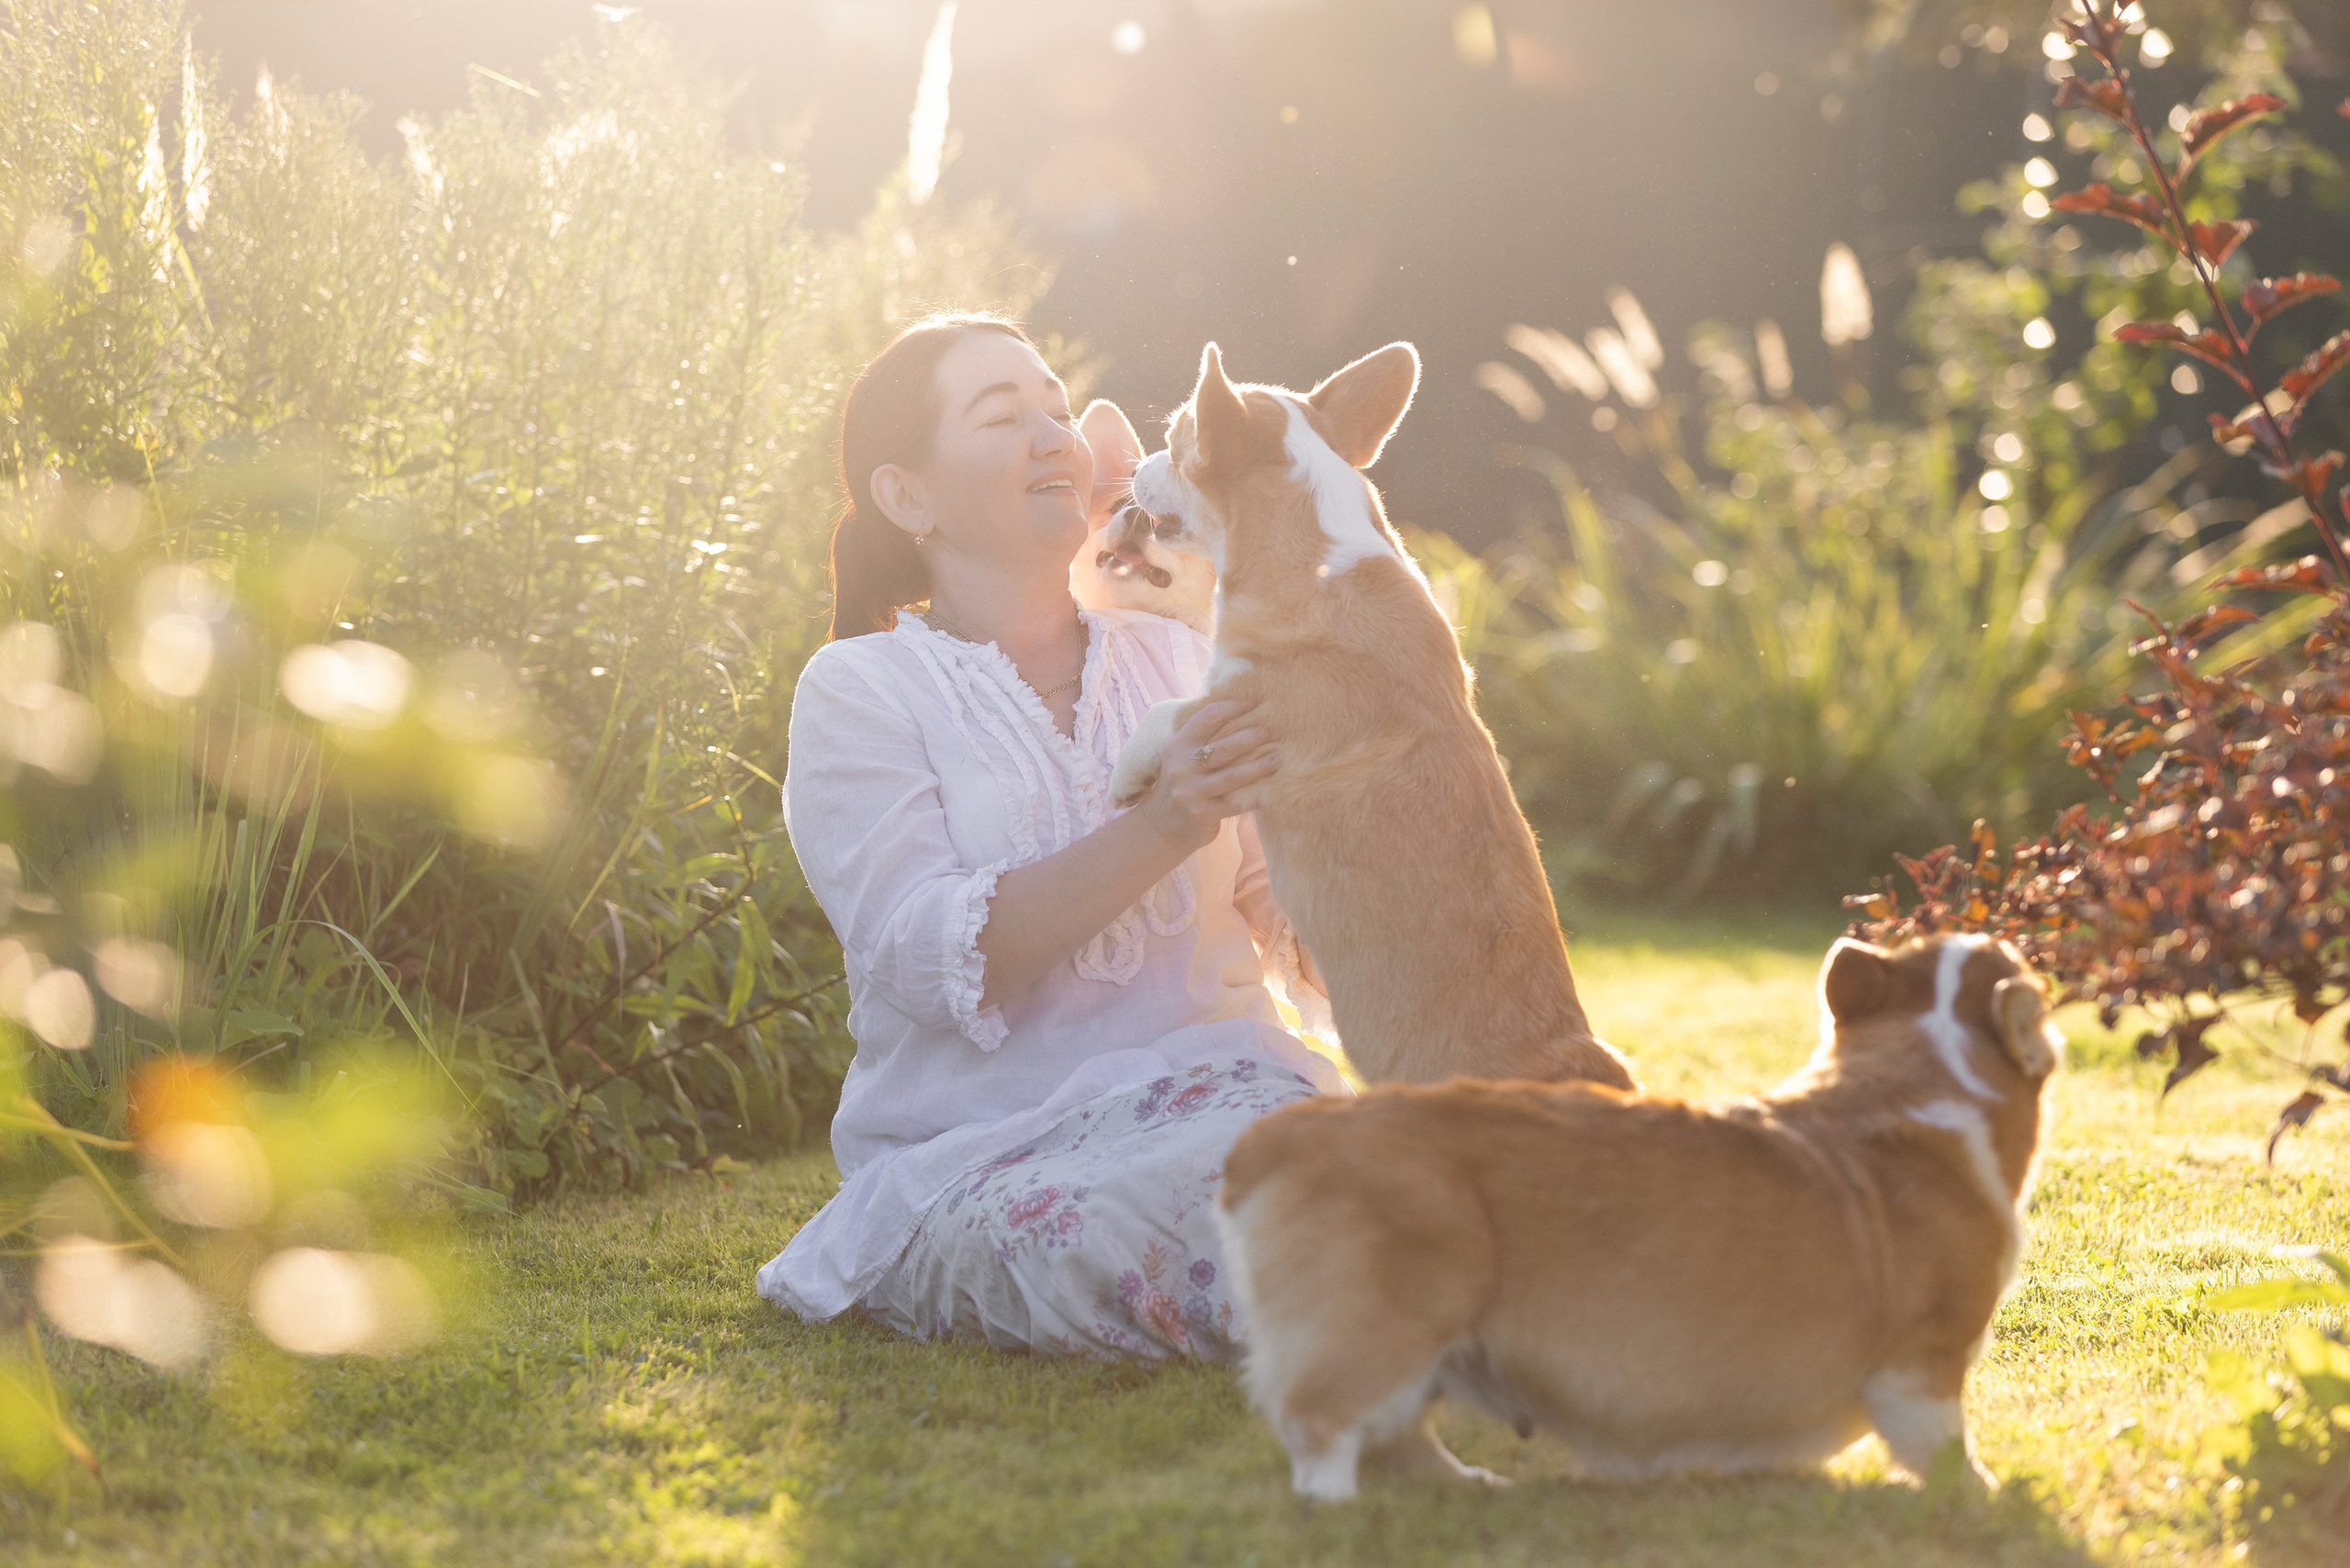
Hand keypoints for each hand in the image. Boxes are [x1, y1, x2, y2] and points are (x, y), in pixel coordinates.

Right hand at [1135, 699, 1277, 854]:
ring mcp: (1191, 792)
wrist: (1161, 826)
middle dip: (1250, 737)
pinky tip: (1272, 789)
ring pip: (1232, 776)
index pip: (1206, 718)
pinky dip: (1255, 795)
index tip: (1254, 702)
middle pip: (1222, 747)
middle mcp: (1181, 767)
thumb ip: (1204, 736)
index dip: (1231, 706)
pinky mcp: (1202, 814)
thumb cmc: (1183, 783)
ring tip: (1278, 757)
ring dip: (1258, 766)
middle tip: (1272, 730)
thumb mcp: (1183, 756)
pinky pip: (1236, 803)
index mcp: (1177, 745)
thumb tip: (1240, 705)